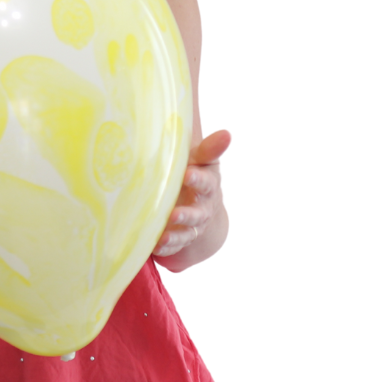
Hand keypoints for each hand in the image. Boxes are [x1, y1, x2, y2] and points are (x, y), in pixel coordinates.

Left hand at [153, 130, 230, 258]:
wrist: (202, 202)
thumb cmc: (198, 172)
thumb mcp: (204, 160)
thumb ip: (210, 149)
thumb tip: (227, 133)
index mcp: (208, 186)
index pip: (206, 183)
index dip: (198, 180)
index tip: (187, 174)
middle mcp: (202, 209)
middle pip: (197, 214)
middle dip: (187, 215)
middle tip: (174, 214)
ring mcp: (192, 226)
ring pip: (186, 233)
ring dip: (176, 236)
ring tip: (163, 236)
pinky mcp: (180, 238)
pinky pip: (174, 246)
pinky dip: (165, 248)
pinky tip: (155, 247)